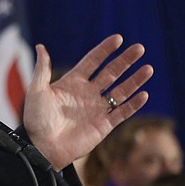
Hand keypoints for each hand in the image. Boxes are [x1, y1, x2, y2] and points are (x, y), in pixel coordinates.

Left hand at [23, 35, 151, 171]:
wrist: (42, 146)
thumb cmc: (36, 119)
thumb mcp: (37, 91)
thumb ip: (42, 69)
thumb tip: (41, 46)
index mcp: (72, 82)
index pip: (92, 62)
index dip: (105, 50)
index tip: (118, 38)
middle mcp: (87, 93)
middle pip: (111, 73)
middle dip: (125, 61)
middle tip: (139, 48)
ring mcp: (97, 109)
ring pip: (121, 91)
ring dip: (134, 80)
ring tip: (148, 68)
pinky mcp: (104, 125)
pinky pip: (122, 113)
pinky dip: (133, 104)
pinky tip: (144, 94)